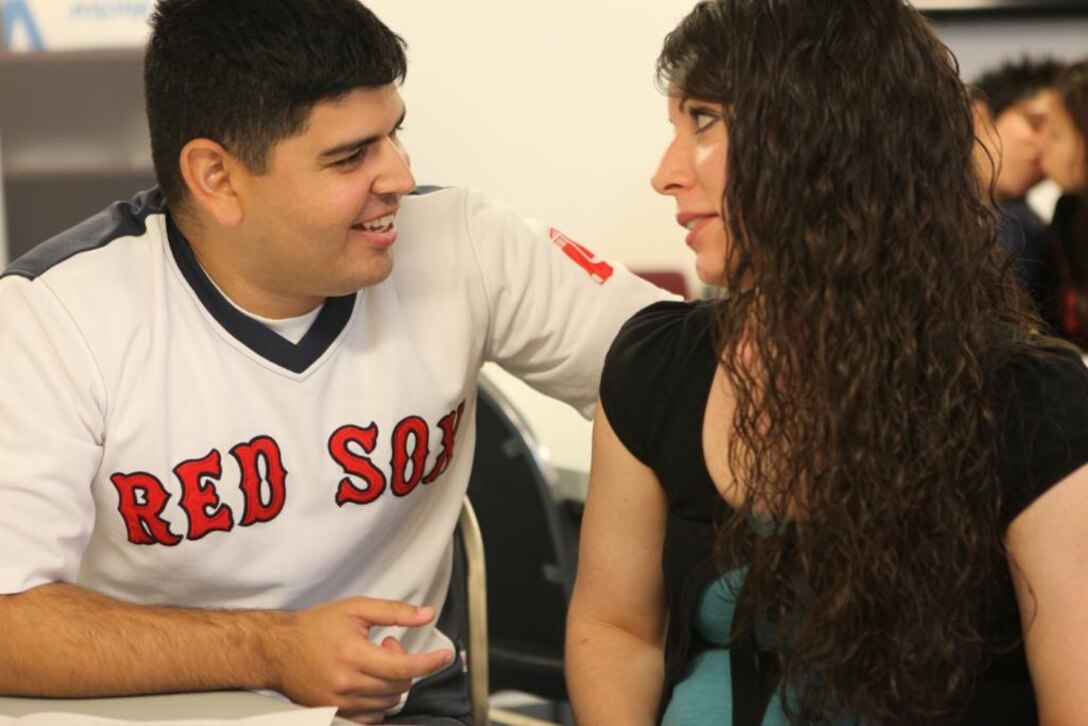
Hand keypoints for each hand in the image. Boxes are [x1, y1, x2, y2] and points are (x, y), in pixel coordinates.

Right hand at [265, 596, 453, 722]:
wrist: (277, 649)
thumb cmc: (314, 627)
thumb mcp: (356, 609)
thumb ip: (394, 611)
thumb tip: (426, 615)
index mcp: (353, 654)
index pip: (404, 668)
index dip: (430, 663)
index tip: (444, 658)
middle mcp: (346, 683)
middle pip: (399, 687)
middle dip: (404, 666)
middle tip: (387, 646)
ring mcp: (339, 703)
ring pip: (388, 704)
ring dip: (391, 683)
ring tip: (373, 661)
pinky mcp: (333, 714)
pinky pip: (372, 718)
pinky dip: (379, 702)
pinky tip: (369, 682)